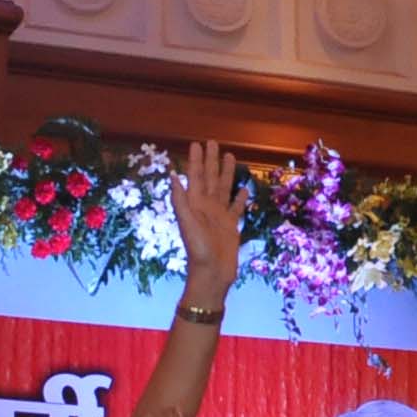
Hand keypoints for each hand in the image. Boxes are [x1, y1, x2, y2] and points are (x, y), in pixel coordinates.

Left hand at [168, 139, 248, 302]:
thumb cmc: (198, 250)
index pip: (196, 177)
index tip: (197, 144)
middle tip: (212, 142)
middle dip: (211, 161)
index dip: (196, 161)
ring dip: (226, 173)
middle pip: (210, 178)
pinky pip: (236, 207)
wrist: (212, 273)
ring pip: (224, 188)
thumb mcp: (187, 223)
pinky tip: (243, 188)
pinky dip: (240, 197)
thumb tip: (172, 175)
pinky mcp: (231, 225)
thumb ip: (180, 200)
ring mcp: (219, 215)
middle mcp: (207, 207)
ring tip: (230, 156)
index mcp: (195, 204)